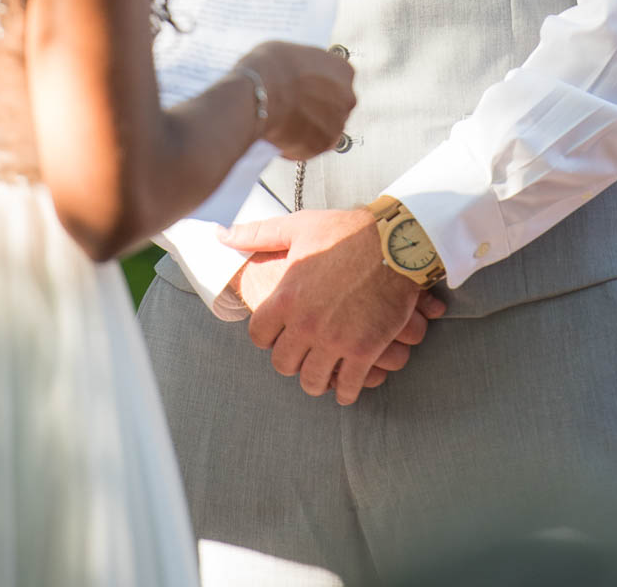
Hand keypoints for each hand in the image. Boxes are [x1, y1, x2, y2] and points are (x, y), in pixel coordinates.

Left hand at [221, 208, 445, 404]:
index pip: (259, 337)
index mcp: (286, 297)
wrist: (396, 240)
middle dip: (292, 360)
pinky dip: (347, 390)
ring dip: (318, 379)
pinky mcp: (364, 351)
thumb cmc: (346, 231)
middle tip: (304, 353)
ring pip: (313, 381)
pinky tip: (349, 382)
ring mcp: (335, 341)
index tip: (280, 332)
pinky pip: (348, 388)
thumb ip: (257, 235)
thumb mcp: (298, 226)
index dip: (269, 336)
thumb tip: (220, 235)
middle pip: (284, 364)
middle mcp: (306, 324)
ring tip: (325, 371)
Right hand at [236, 41, 354, 159]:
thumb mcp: (292, 54)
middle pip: (334, 106)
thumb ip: (305, 68)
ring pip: (324, 129)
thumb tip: (298, 75)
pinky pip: (311, 147)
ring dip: (309, 129)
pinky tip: (281, 135)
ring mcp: (337, 123)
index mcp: (343, 70)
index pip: (338, 80)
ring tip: (285, 123)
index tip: (307, 90)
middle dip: (317, 109)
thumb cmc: (270, 69)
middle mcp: (346, 97)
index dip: (319, 86)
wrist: (257, 94)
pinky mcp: (322, 145)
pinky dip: (298, 145)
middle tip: (295, 108)